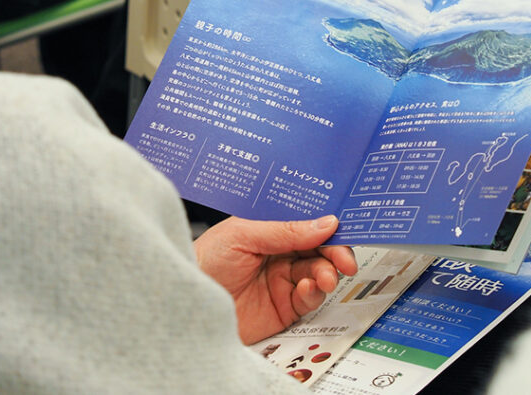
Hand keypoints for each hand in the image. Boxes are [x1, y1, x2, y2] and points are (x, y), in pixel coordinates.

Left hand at [194, 215, 357, 344]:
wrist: (184, 304)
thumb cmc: (202, 261)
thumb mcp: (242, 235)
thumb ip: (285, 230)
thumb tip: (326, 223)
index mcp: (269, 229)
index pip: (307, 223)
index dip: (328, 225)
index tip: (346, 227)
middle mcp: (278, 253)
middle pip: (319, 249)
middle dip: (336, 252)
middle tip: (345, 260)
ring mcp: (282, 280)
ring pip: (319, 273)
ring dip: (328, 273)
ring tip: (324, 278)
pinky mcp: (283, 308)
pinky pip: (310, 299)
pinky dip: (314, 293)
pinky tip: (306, 289)